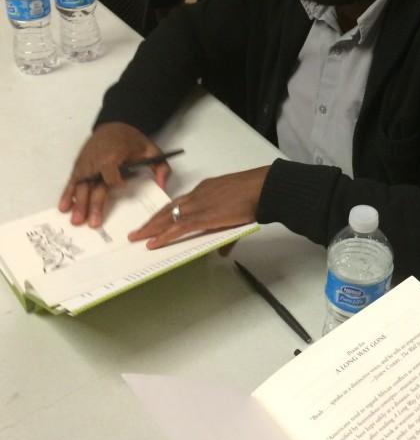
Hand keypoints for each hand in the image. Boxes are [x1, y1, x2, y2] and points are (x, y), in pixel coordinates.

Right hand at [59, 122, 168, 227]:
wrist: (115, 124)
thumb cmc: (133, 140)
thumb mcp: (152, 150)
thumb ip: (160, 167)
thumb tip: (162, 186)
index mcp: (114, 154)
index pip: (111, 171)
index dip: (115, 179)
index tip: (121, 186)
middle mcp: (96, 160)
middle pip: (93, 184)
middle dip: (92, 204)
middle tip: (92, 223)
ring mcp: (86, 163)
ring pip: (80, 185)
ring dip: (78, 203)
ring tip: (75, 220)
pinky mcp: (80, 165)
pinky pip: (72, 180)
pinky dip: (67, 193)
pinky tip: (63, 206)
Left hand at [128, 166, 270, 248]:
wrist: (262, 188)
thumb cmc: (255, 195)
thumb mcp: (238, 214)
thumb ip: (227, 235)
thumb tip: (222, 251)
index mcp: (205, 189)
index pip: (180, 202)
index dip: (166, 213)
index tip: (156, 220)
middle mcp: (197, 195)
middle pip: (168, 209)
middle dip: (152, 221)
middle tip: (138, 230)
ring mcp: (198, 205)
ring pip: (167, 217)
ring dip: (151, 228)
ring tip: (137, 237)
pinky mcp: (203, 216)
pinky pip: (178, 228)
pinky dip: (164, 236)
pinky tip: (153, 244)